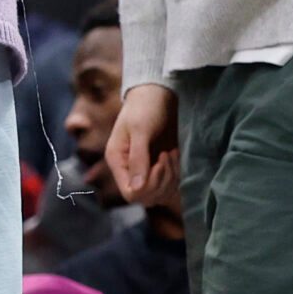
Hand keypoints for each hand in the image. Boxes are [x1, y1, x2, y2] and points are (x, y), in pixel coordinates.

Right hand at [106, 82, 179, 208]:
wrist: (157, 95)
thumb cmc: (144, 108)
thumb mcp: (140, 131)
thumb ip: (138, 159)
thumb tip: (137, 188)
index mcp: (117, 161)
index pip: (129, 193)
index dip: (147, 187)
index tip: (157, 164)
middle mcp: (129, 170)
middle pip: (145, 198)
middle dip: (160, 181)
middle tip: (165, 157)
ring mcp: (144, 170)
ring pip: (159, 194)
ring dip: (170, 178)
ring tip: (169, 154)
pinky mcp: (158, 168)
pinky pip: (169, 186)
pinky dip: (175, 174)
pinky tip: (173, 155)